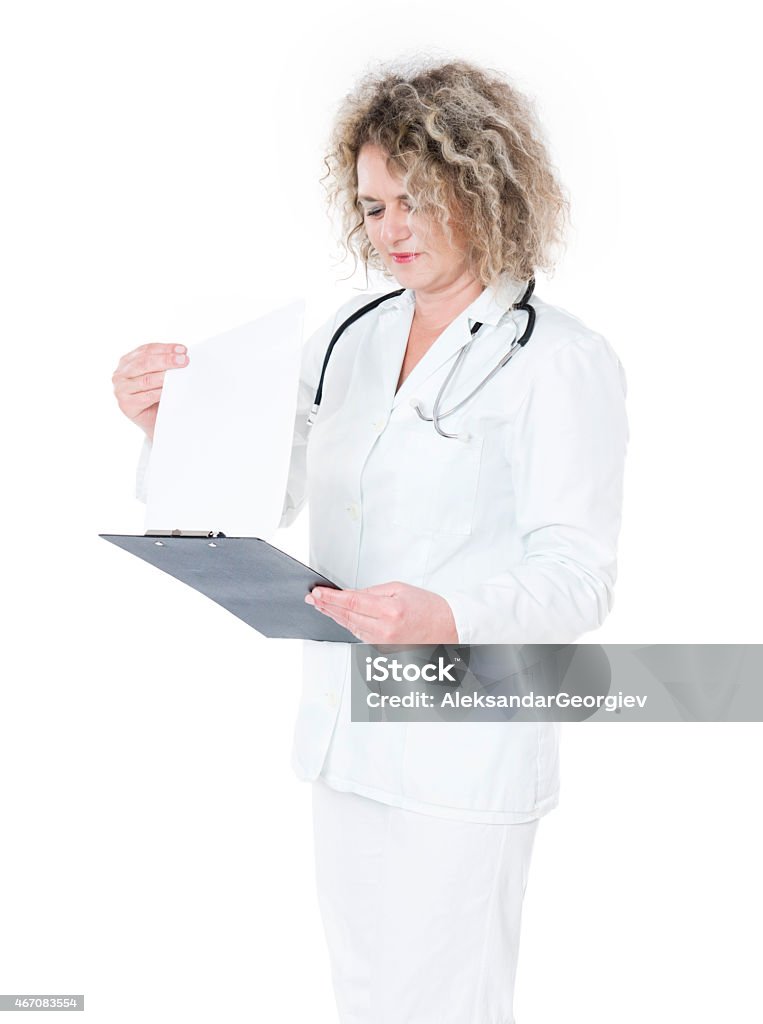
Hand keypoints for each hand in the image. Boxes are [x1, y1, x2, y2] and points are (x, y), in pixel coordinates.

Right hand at [112, 342, 189, 440]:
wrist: (154, 422)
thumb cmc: (157, 396)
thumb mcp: (157, 375)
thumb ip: (162, 364)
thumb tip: (180, 355)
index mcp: (126, 362)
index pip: (146, 350)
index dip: (165, 348)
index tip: (182, 350)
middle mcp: (120, 374)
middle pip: (145, 363)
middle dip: (166, 360)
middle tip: (184, 360)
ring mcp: (120, 390)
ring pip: (146, 380)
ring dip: (165, 376)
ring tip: (180, 374)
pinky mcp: (126, 405)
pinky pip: (146, 396)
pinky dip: (160, 392)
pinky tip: (170, 390)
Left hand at [305, 581, 458, 643]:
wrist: (448, 629)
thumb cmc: (429, 608)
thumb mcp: (399, 590)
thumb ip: (372, 592)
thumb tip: (349, 595)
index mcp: (390, 611)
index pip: (351, 603)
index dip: (330, 598)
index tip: (317, 593)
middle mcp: (384, 631)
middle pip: (347, 617)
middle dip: (327, 607)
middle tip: (312, 598)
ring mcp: (383, 644)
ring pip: (351, 628)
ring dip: (335, 616)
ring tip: (321, 605)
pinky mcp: (383, 651)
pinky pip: (360, 636)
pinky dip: (348, 625)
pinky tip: (340, 617)